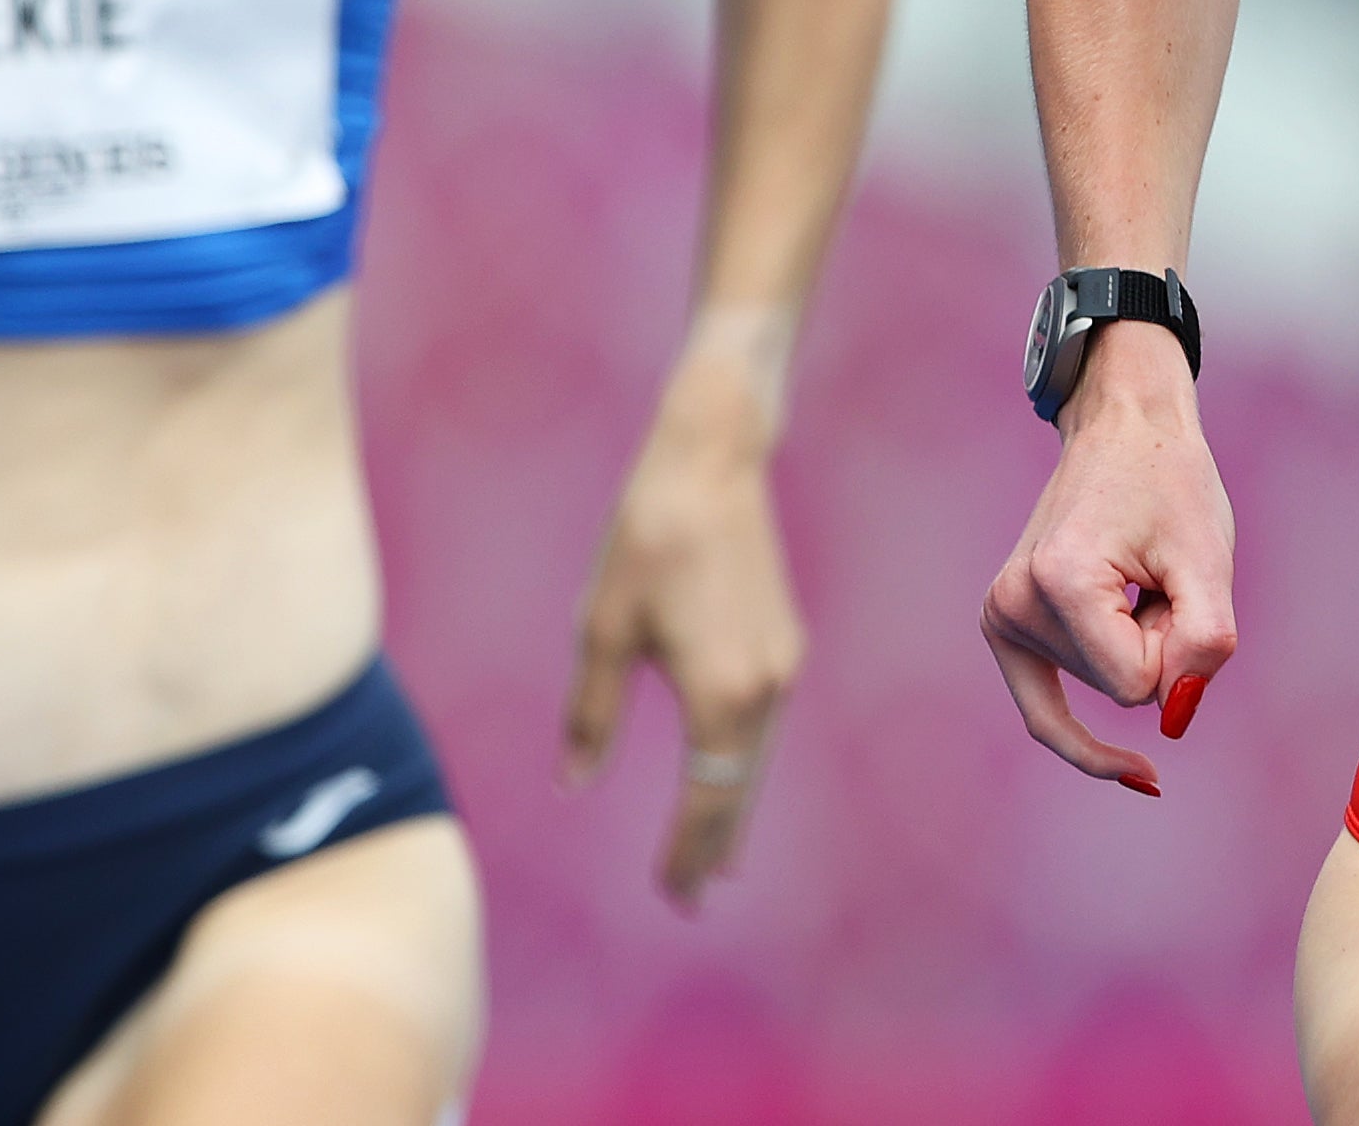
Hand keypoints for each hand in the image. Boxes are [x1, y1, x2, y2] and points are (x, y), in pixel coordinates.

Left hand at [565, 364, 805, 908]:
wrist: (713, 460)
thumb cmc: (647, 538)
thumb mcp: (602, 628)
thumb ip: (592, 714)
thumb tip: (574, 783)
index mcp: (720, 696)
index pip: (705, 803)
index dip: (685, 853)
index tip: (669, 895)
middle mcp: (764, 690)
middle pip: (738, 791)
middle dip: (713, 846)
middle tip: (692, 898)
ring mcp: (782, 664)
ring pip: (755, 759)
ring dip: (731, 805)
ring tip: (713, 857)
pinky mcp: (785, 640)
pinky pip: (763, 724)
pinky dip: (744, 762)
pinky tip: (729, 773)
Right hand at [979, 321, 1234, 794]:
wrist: (1123, 429)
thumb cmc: (1171, 483)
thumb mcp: (1208, 557)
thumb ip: (1203, 642)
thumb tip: (1172, 717)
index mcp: (1059, 582)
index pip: (1137, 686)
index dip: (1177, 644)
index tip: (1175, 579)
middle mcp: (1013, 602)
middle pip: (1119, 689)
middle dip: (1155, 642)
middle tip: (1155, 567)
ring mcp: (1001, 614)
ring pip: (1100, 691)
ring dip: (1134, 645)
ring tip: (1133, 575)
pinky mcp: (1004, 622)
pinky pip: (1044, 713)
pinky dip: (1084, 742)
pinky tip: (1136, 777)